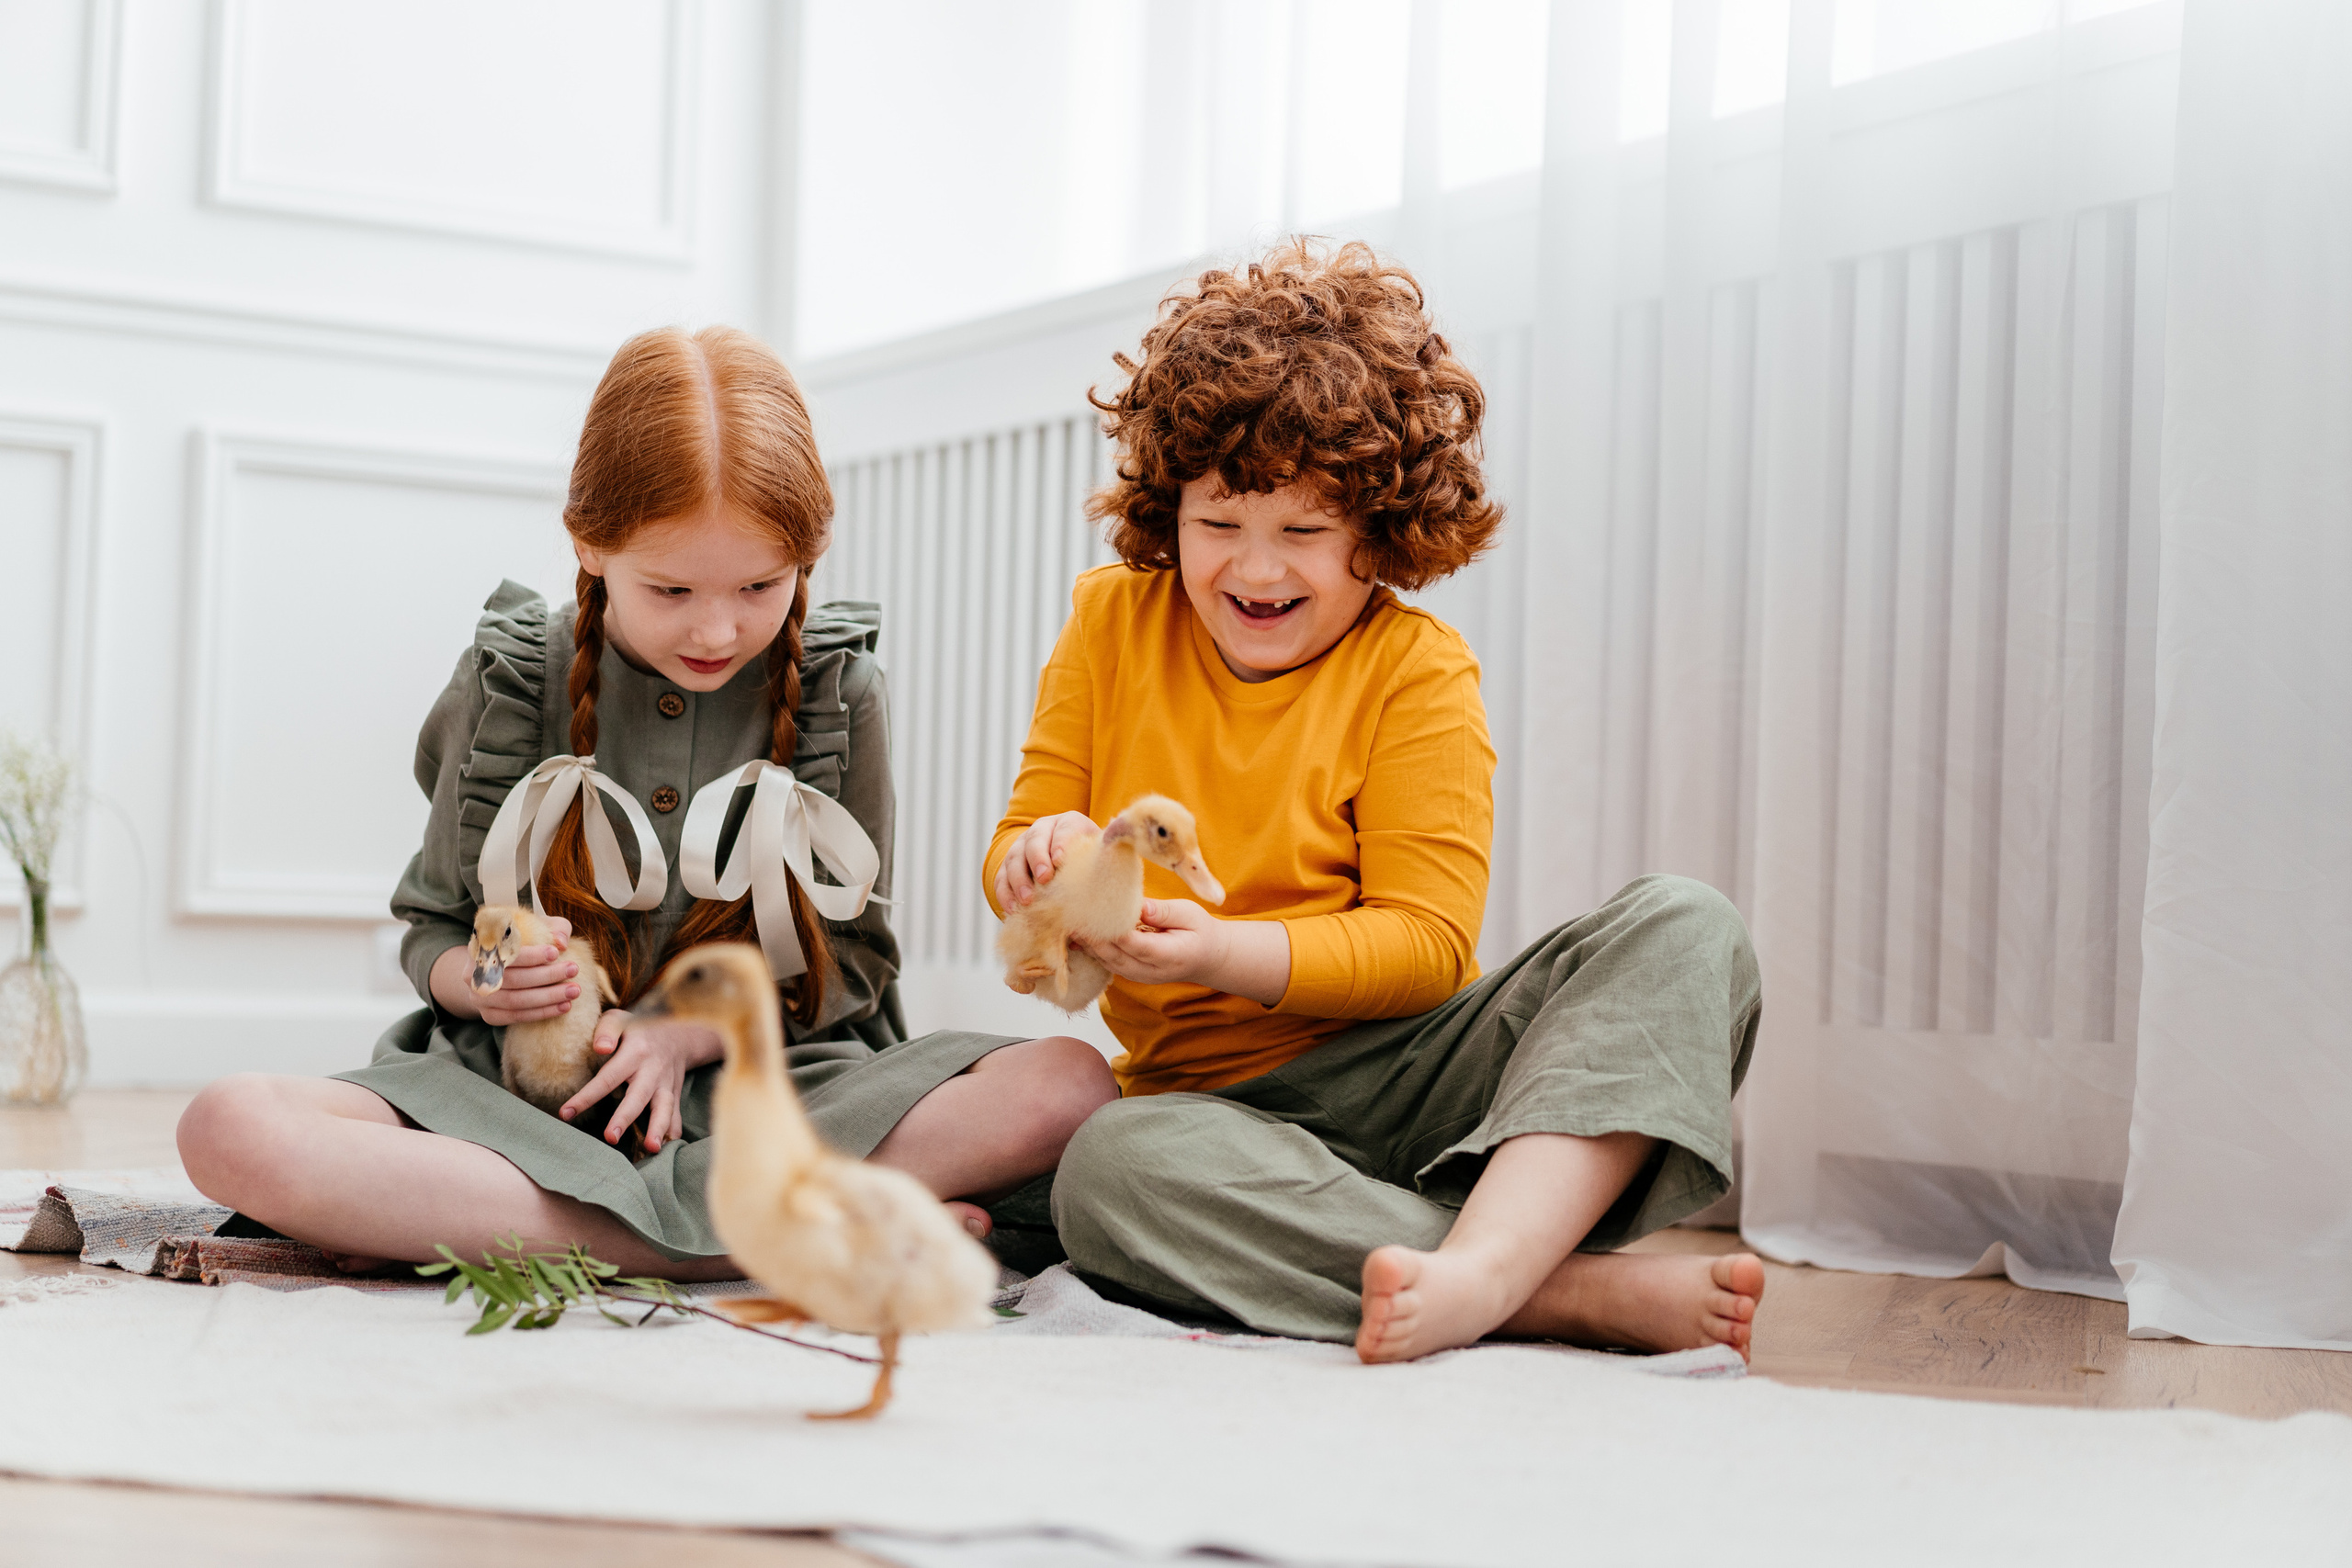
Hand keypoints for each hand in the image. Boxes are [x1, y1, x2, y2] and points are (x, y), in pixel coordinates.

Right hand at [432, 918, 579, 1024]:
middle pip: (511, 978)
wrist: (497, 967)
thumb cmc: (524, 941)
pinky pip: (515, 1016)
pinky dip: (541, 1013)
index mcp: (481, 945)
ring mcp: (479, 996)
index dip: (530, 955)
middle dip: (546, 976)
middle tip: (574, 970)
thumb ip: (552, 927)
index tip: (555, 953)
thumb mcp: (536, 926)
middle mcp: (472, 972)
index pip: (503, 951)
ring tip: (574, 991)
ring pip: (514, 1001)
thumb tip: (562, 942)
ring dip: (548, 997)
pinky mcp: (488, 1015)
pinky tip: (564, 1006)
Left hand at [557, 1008, 722, 1155]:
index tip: (566, 1113)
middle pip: (638, 1097)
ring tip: (651, 1148)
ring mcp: (667, 1084)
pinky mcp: (675, 1094)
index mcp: (635, 1052)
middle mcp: (652, 1071)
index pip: (608, 1077)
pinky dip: (672, 1132)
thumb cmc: (639, 1028)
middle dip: (625, 1118)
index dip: (587, 1096)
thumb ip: (607, 1030)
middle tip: (610, 1137)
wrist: (680, 1032)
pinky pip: (676, 1115)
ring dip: (657, 1128)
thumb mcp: (621, 1019)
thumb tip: (599, 1048)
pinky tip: (665, 1148)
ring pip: (664, 1108)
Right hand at [994, 811, 1099, 909]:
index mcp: (1070, 823)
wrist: (1068, 864)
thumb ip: (1109, 866)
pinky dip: (1005, 894)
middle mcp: (1043, 830)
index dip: (1062, 843)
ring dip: (1019, 880)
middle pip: (1035, 840)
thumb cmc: (1091, 863)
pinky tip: (1013, 909)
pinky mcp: (1008, 866)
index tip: (1061, 860)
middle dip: (1038, 859)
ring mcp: (1022, 846)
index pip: (1066, 828)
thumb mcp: (1101, 858)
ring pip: (1014, 858)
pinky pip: (1001, 878)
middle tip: (1045, 879)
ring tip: (1028, 901)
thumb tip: (1133, 895)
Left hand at [1077, 897, 1224, 984]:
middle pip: (1114, 955)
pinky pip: (1107, 964)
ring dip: (1088, 944)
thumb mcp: (1190, 914)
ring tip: (1069, 923)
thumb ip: (1163, 912)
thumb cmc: (1200, 931)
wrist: (1207, 958)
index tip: (1093, 909)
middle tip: (1072, 915)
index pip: (1133, 943)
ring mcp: (1140, 976)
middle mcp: (1151, 971)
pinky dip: (1093, 950)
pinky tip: (1079, 935)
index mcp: (1169, 955)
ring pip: (1107, 962)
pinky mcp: (1131, 974)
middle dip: (1092, 936)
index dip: (1111, 928)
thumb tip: (1139, 906)